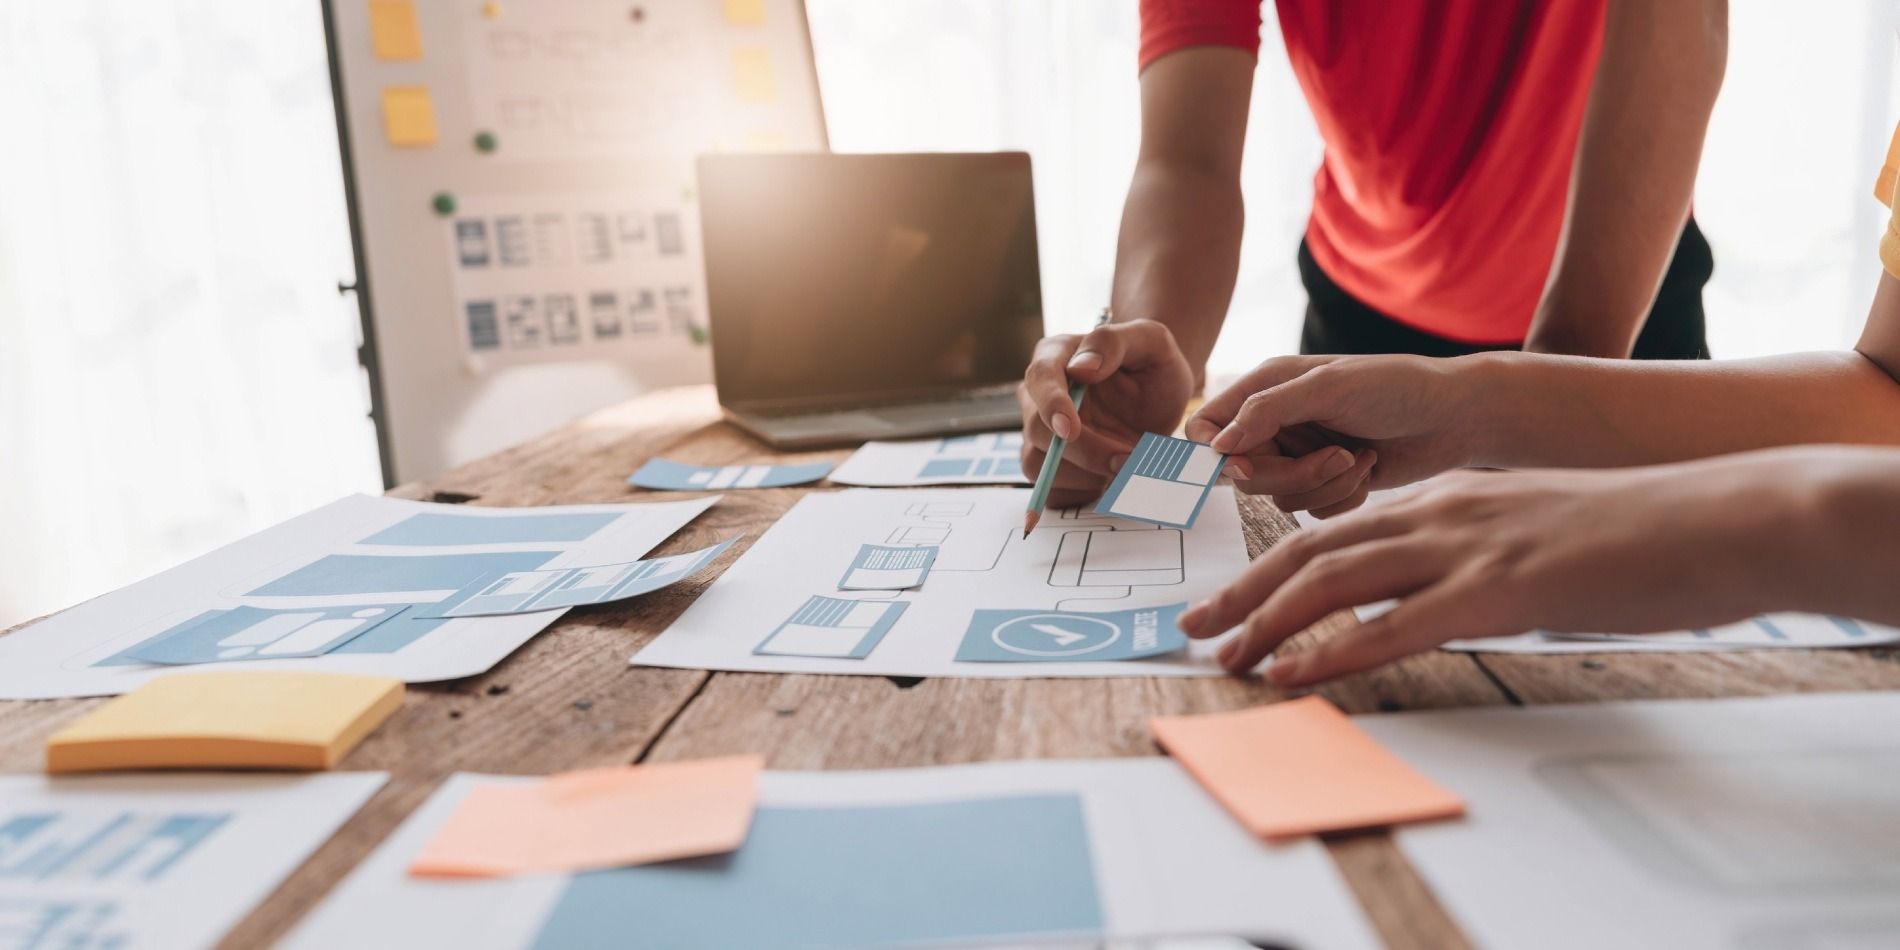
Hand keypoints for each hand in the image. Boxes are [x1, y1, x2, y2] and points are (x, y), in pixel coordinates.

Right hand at [1017, 320, 1196, 507]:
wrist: (1160, 397)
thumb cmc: (1152, 364)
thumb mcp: (1150, 341)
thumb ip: (1113, 343)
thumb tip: (1080, 368)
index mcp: (1055, 356)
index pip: (1040, 379)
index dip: (1051, 405)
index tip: (1070, 430)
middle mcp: (1039, 396)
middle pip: (1038, 430)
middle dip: (1083, 452)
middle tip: (1127, 458)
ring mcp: (1041, 435)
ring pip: (1039, 466)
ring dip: (1085, 476)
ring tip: (1126, 465)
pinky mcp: (1053, 467)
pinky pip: (1053, 492)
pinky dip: (1084, 493)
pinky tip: (1111, 478)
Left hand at [1178, 459, 1806, 685]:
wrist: (1717, 519)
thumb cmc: (1637, 535)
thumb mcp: (1534, 533)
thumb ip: (1477, 555)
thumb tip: (1437, 595)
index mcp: (1449, 497)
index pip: (1339, 529)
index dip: (1274, 565)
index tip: (1231, 598)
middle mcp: (1443, 512)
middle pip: (1314, 548)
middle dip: (1245, 590)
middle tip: (1194, 625)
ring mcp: (1468, 547)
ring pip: (1335, 579)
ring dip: (1267, 621)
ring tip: (1222, 654)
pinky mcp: (1499, 590)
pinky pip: (1393, 625)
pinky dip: (1331, 650)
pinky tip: (1290, 670)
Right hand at [1184, 354, 1483, 515]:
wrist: (1457, 417)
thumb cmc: (1398, 386)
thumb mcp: (1329, 386)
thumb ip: (1267, 411)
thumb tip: (1217, 445)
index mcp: (1266, 389)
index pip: (1206, 430)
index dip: (1218, 456)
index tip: (1247, 468)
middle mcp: (1276, 423)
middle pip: (1243, 475)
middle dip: (1292, 474)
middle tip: (1335, 455)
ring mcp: (1300, 455)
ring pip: (1279, 498)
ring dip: (1324, 485)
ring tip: (1359, 457)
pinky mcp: (1326, 484)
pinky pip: (1311, 512)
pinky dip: (1342, 498)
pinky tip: (1369, 468)